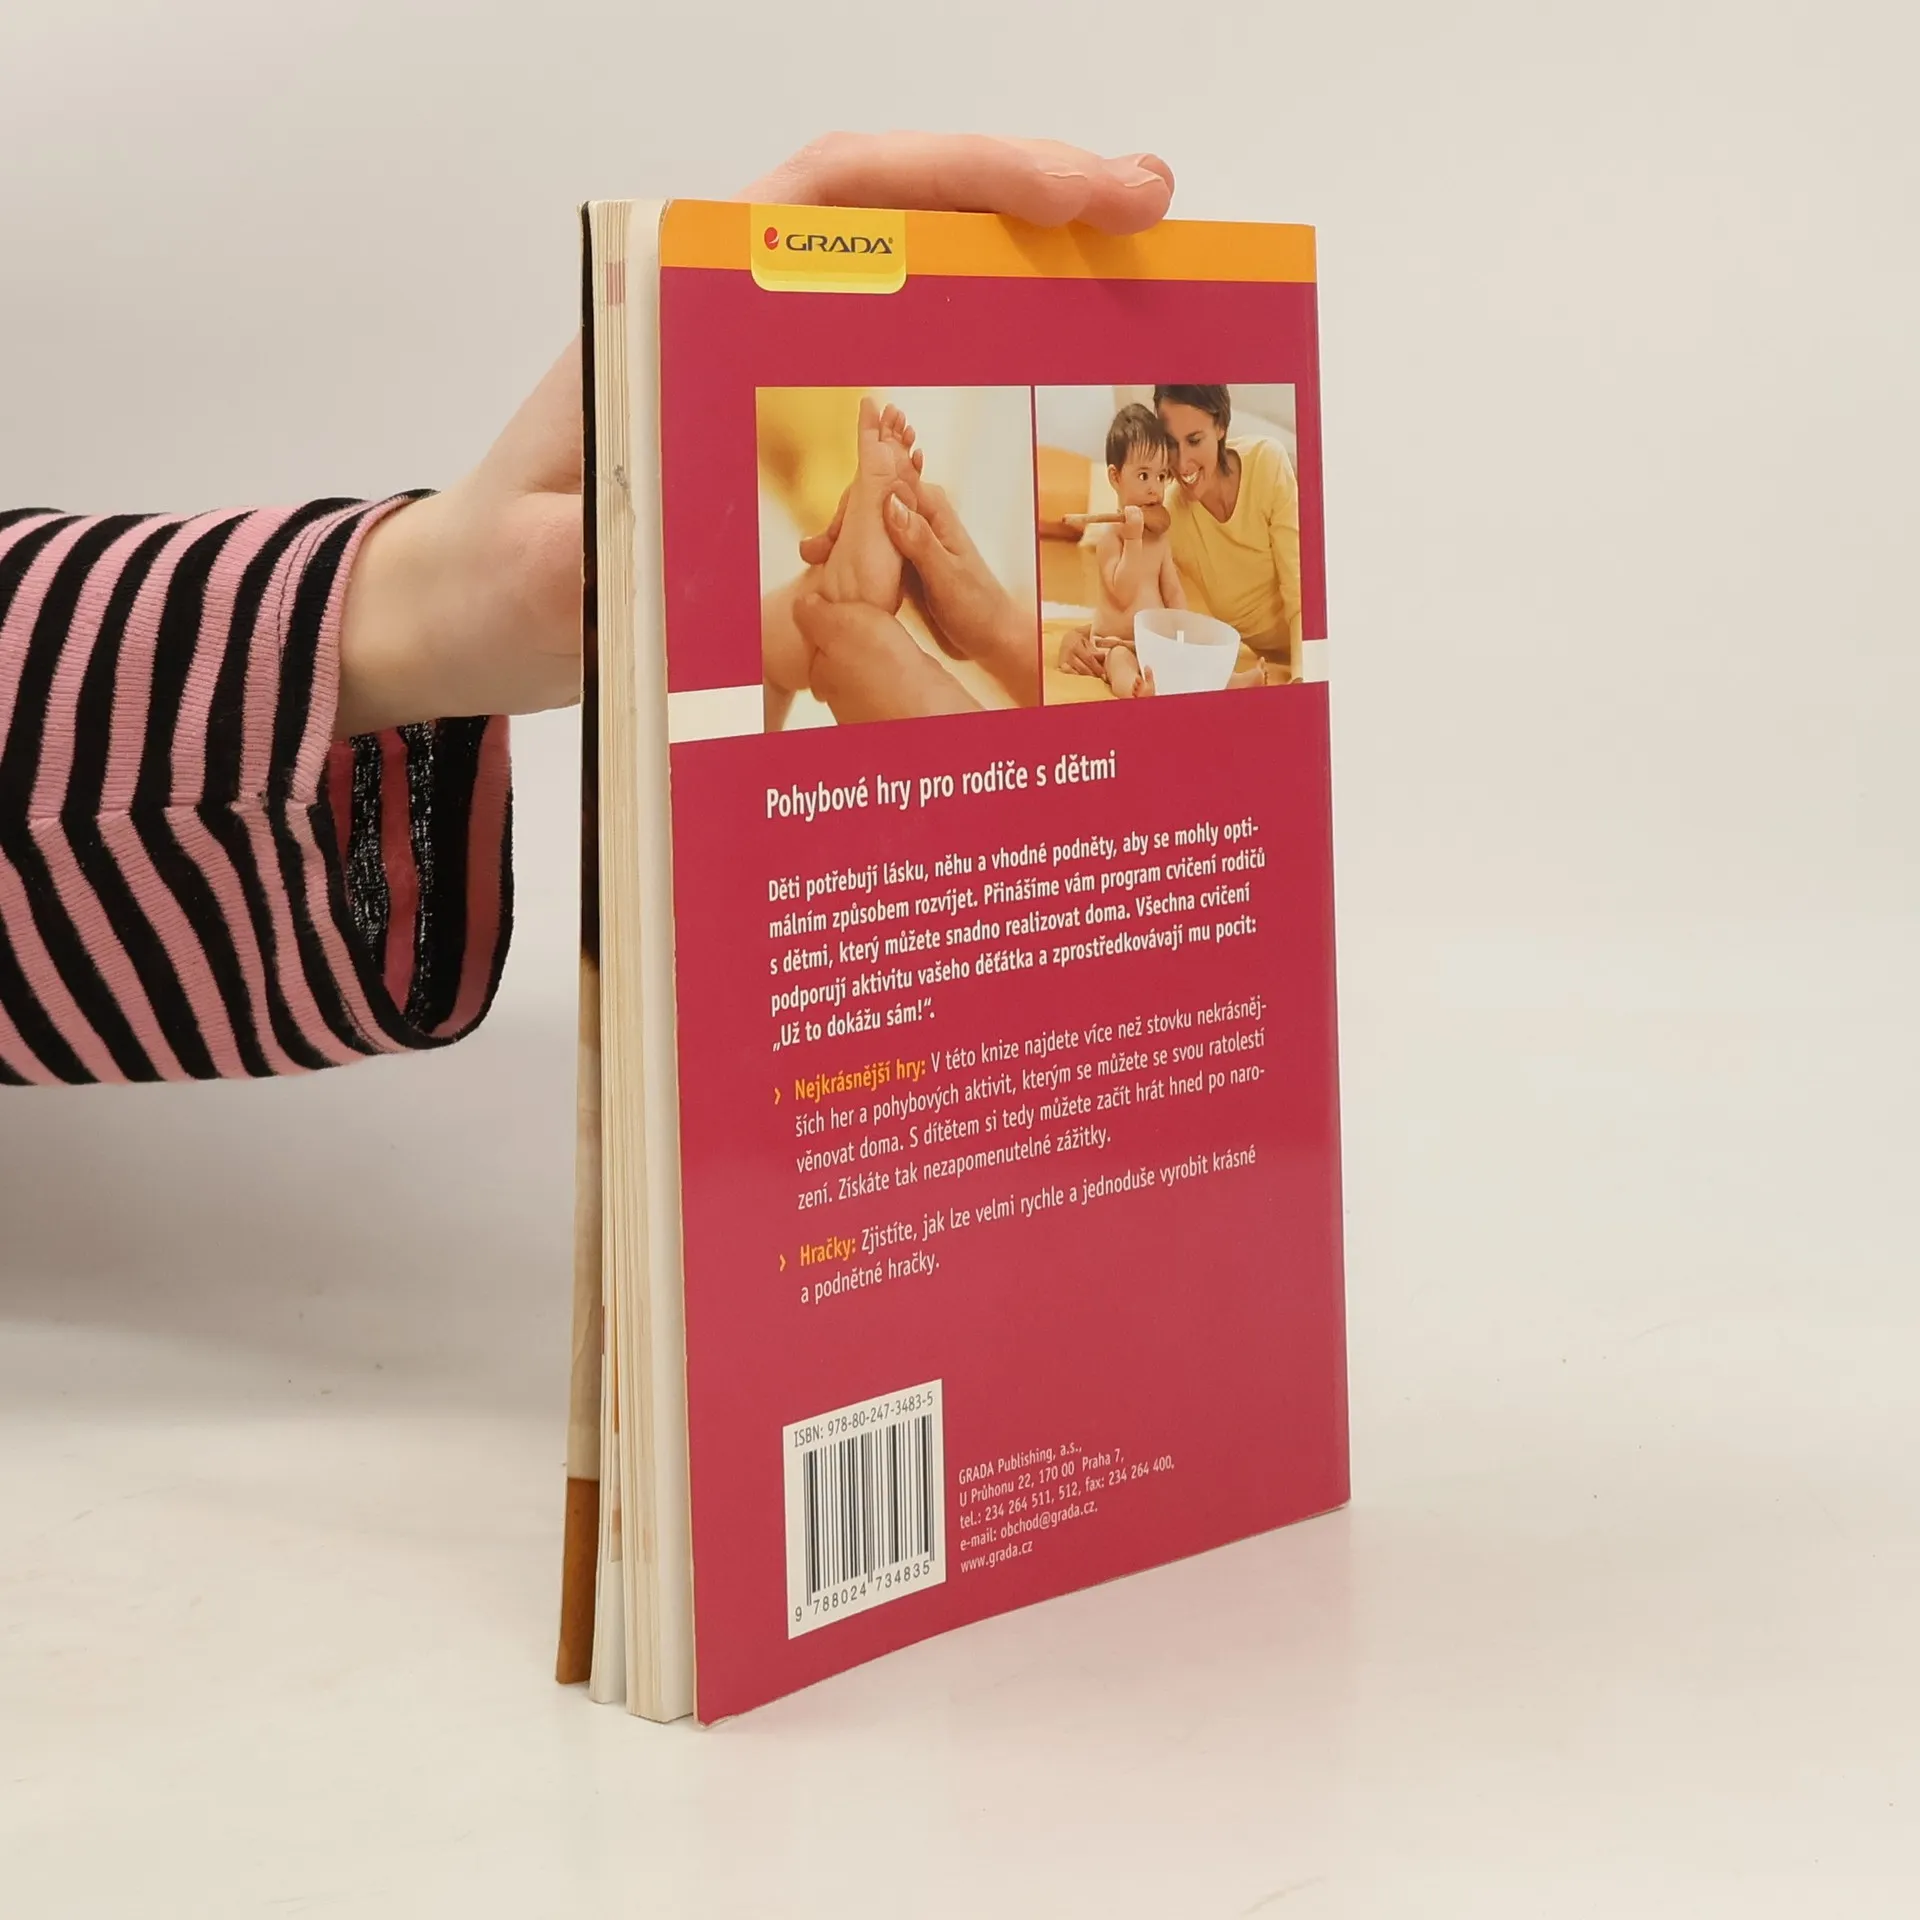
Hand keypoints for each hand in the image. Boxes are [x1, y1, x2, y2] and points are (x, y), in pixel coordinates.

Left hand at [336, 135, 1173, 734]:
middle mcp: (727, 318)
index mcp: (674, 308)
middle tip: (1155, 222)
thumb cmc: (488, 582)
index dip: (964, 175)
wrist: (456, 615)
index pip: (834, 195)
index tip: (1080, 191)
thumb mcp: (549, 575)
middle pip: (898, 222)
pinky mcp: (774, 438)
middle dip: (1031, 206)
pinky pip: (892, 384)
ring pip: (908, 294)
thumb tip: (723, 561)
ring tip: (1139, 300)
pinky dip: (975, 374)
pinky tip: (1050, 396)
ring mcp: (758, 374)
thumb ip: (618, 557)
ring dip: (1020, 286)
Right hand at [1058, 627, 1107, 676]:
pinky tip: (1083, 681)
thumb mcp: (1087, 643)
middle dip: (1093, 675)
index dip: (1097, 667)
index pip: (1088, 658)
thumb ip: (1094, 651)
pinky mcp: (1060, 667)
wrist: (1066, 640)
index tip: (1103, 674)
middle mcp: (1068, 654)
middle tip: (1101, 679)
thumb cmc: (1079, 642)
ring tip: (1093, 681)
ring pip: (1075, 674)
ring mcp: (1063, 661)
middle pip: (1082, 668)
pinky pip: (1069, 675)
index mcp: (1076, 645)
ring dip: (1085, 679)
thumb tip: (1102, 656)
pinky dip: (1076, 679)